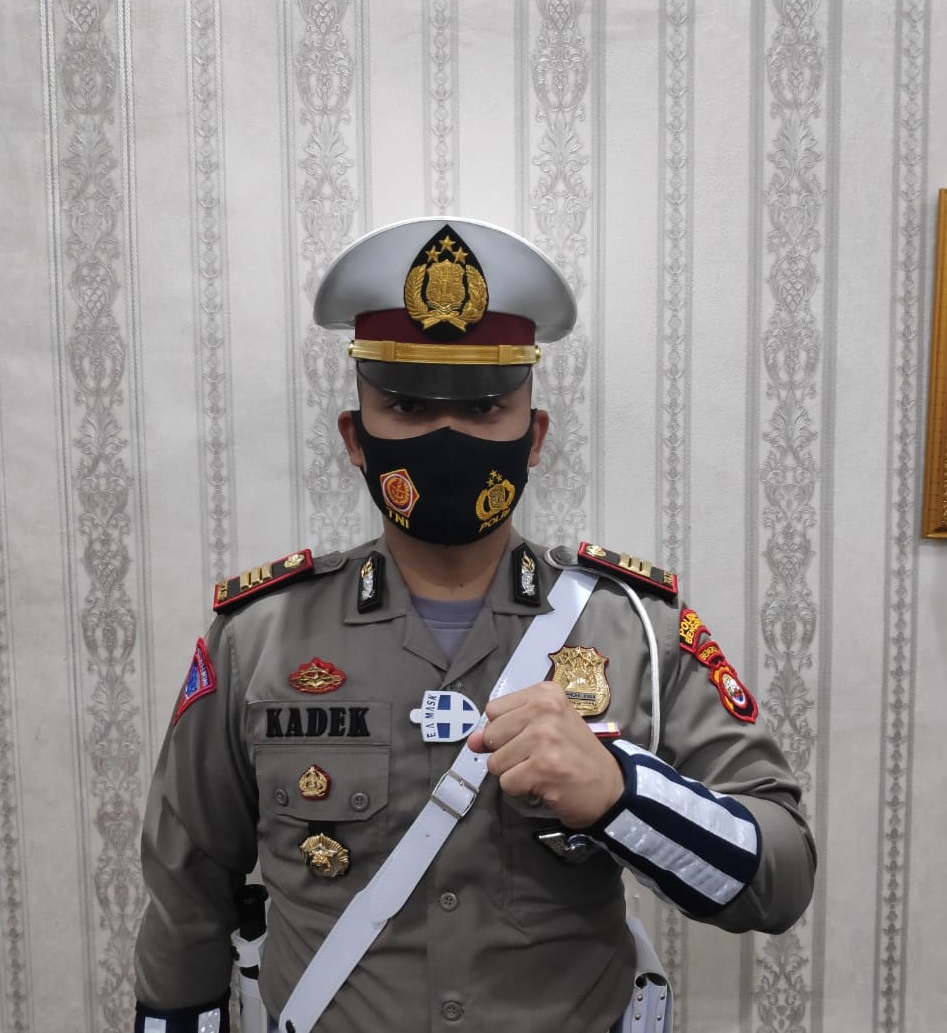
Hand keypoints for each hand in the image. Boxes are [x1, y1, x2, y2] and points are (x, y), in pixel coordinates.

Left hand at [467, 681, 623, 827]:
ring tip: (541, 771)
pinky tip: (544, 784)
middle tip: (536, 758)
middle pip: (491, 735)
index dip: (503, 730)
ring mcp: (543, 737)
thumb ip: (506, 728)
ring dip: (514, 774)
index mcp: (545, 693)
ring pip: (496, 762)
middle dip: (506, 753)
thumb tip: (471, 741)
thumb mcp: (544, 729)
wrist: (611, 787)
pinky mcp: (542, 767)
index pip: (493, 710)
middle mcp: (544, 709)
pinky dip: (521, 790)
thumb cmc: (576, 754)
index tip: (527, 738)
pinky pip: (507, 783)